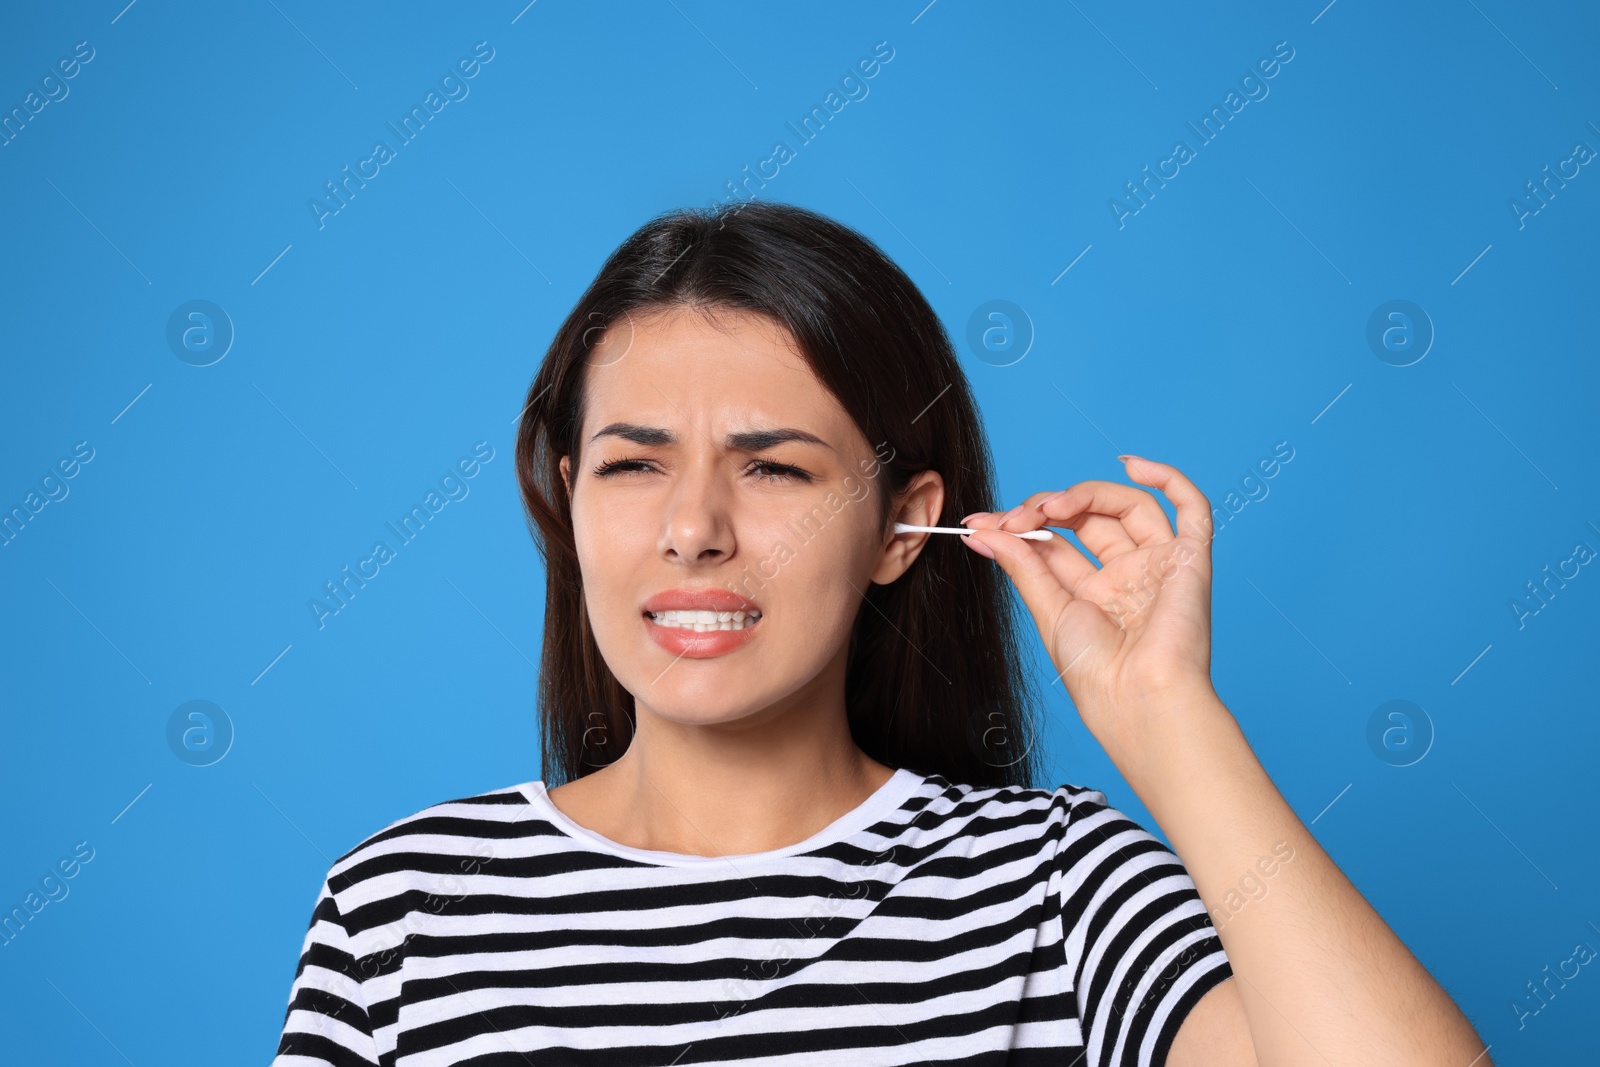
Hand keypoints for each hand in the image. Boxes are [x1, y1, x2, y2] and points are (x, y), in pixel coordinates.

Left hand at [960, 455, 1218, 757]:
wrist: (1137, 700)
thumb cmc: (1096, 672)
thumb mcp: (1048, 610)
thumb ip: (1021, 563)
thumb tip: (979, 530)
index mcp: (1092, 593)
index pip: (1056, 541)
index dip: (1020, 524)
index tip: (978, 522)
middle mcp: (1127, 575)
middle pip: (1089, 518)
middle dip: (1046, 508)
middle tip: (1013, 518)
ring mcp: (1159, 565)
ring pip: (1128, 506)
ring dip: (1086, 494)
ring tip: (1051, 507)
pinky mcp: (1190, 560)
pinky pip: (1192, 508)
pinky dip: (1167, 478)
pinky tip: (1131, 464)